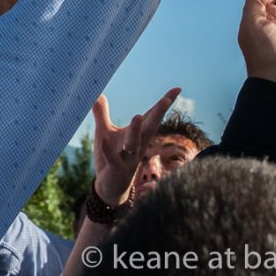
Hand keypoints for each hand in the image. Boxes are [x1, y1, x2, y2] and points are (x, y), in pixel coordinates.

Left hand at [91, 89, 180, 205]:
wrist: (109, 187)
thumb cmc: (111, 156)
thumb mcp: (105, 132)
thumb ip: (102, 114)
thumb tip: (97, 94)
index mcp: (138, 135)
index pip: (153, 116)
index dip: (165, 103)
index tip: (178, 88)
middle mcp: (137, 145)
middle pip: (150, 128)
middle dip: (158, 114)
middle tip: (166, 99)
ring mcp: (128, 158)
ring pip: (134, 144)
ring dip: (136, 131)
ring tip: (138, 116)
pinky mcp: (116, 169)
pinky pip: (113, 159)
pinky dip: (108, 150)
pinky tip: (102, 139)